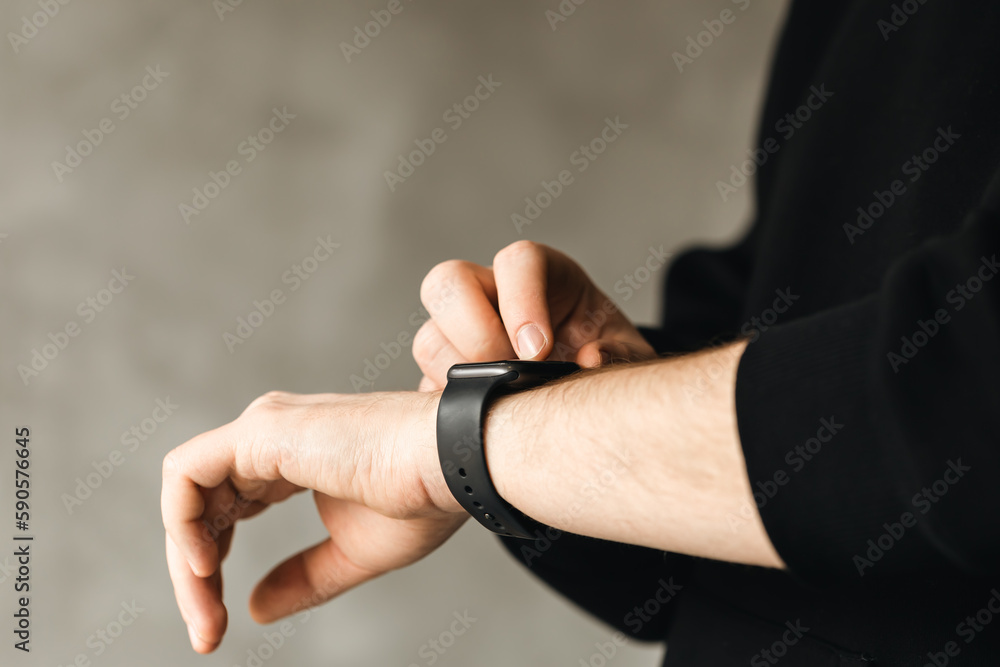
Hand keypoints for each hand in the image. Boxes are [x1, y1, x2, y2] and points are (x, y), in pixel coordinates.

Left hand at [160, 390, 462, 653]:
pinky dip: (181, 522)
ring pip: (188, 492)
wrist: (456, 465)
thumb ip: (301, 578)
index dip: (215, 565)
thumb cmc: (425, 498)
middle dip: (196, 574)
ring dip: (186, 561)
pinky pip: (186, 475)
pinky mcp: (263, 430)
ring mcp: (265, 427)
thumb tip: (253, 607)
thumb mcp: (352, 554)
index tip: (220, 623)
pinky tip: (205, 567)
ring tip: (206, 612)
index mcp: (293, 455)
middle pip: (203, 506)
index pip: (229, 508)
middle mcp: (272, 435)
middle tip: (207, 632)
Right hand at [414, 240, 655, 390]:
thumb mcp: (627, 356)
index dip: (521, 299)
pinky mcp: (444, 378)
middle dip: (474, 332)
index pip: (517, 262)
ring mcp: (459, 334)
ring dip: (459, 376)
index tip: (538, 350)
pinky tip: (485, 424)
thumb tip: (591, 360)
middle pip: (449, 282)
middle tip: (509, 372)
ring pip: (429, 339)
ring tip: (501, 403)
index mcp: (541, 275)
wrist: (587, 392)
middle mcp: (491, 295)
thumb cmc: (605, 359)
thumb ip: (618, 354)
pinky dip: (449, 409)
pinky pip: (424, 389)